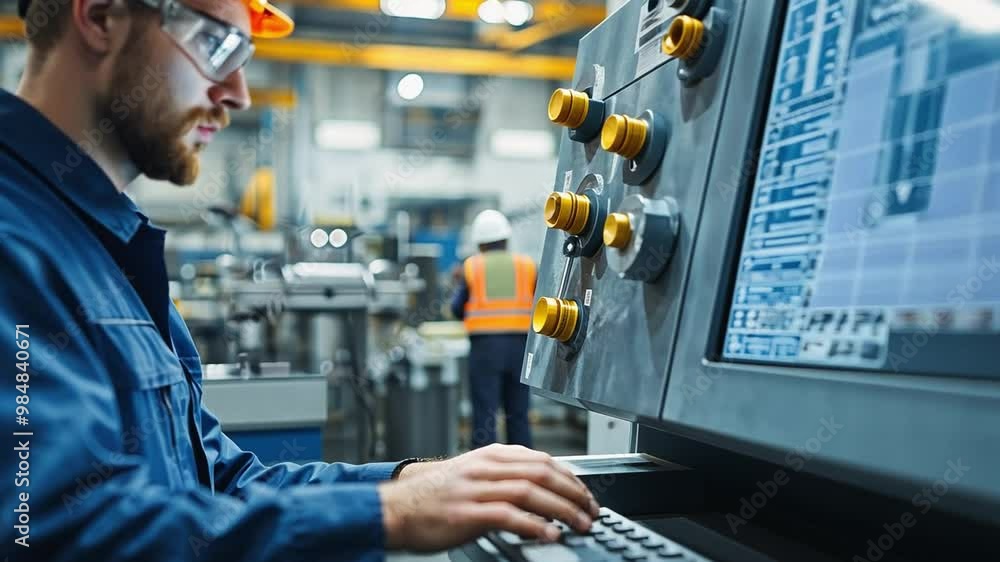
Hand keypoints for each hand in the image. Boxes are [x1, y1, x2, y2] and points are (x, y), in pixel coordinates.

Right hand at [379, 444, 598, 551]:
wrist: (395, 508)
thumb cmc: (432, 497)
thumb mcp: (471, 475)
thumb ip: (502, 477)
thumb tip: (539, 491)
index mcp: (490, 456)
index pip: (542, 459)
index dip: (570, 477)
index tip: (586, 494)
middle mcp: (486, 467)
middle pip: (542, 473)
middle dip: (574, 493)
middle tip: (591, 511)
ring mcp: (477, 488)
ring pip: (531, 492)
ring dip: (562, 510)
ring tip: (580, 524)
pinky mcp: (468, 512)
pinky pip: (509, 516)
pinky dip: (535, 526)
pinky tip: (550, 535)